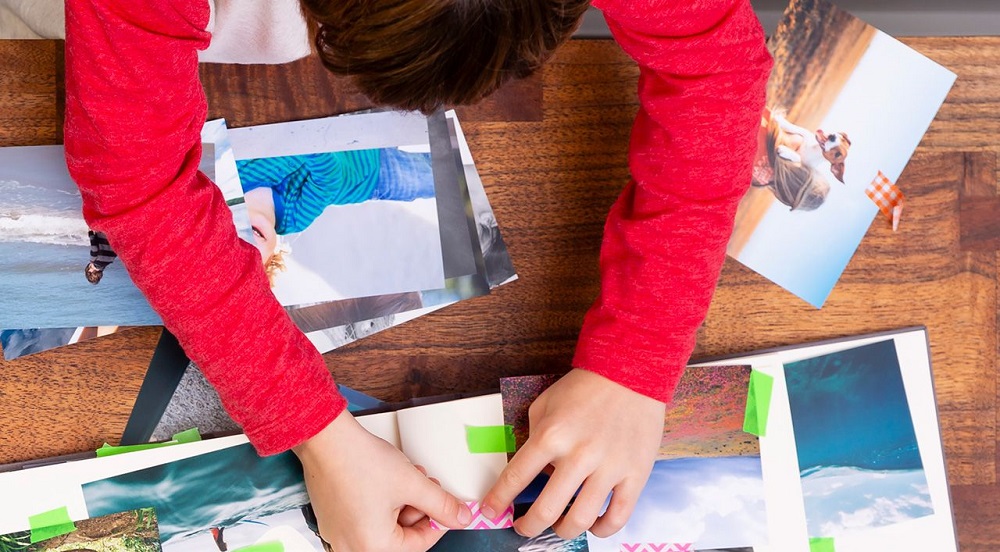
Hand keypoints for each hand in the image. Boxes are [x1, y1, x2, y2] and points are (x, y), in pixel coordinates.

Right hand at [293, 410, 472, 551]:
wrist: (326, 439)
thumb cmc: (360, 461)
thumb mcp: (413, 483)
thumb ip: (442, 505)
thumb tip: (460, 518)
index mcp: (372, 546)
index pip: (419, 544)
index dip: (438, 522)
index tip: (448, 508)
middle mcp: (351, 546)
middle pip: (399, 536)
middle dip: (417, 508)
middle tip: (425, 485)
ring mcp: (337, 533)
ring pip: (383, 525)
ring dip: (400, 503)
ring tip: (406, 477)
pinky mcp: (331, 518)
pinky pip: (363, 518)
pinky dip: (380, 503)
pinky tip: (386, 480)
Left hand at [482, 369, 664, 540]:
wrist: (631, 372)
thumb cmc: (585, 387)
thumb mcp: (545, 404)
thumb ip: (534, 437)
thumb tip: (533, 471)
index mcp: (551, 436)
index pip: (516, 477)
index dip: (498, 500)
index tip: (491, 511)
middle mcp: (579, 456)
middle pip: (546, 510)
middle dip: (528, 526)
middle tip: (523, 527)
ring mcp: (609, 468)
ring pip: (580, 520)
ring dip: (562, 531)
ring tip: (558, 526)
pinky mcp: (636, 474)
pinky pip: (617, 517)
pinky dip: (602, 530)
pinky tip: (593, 525)